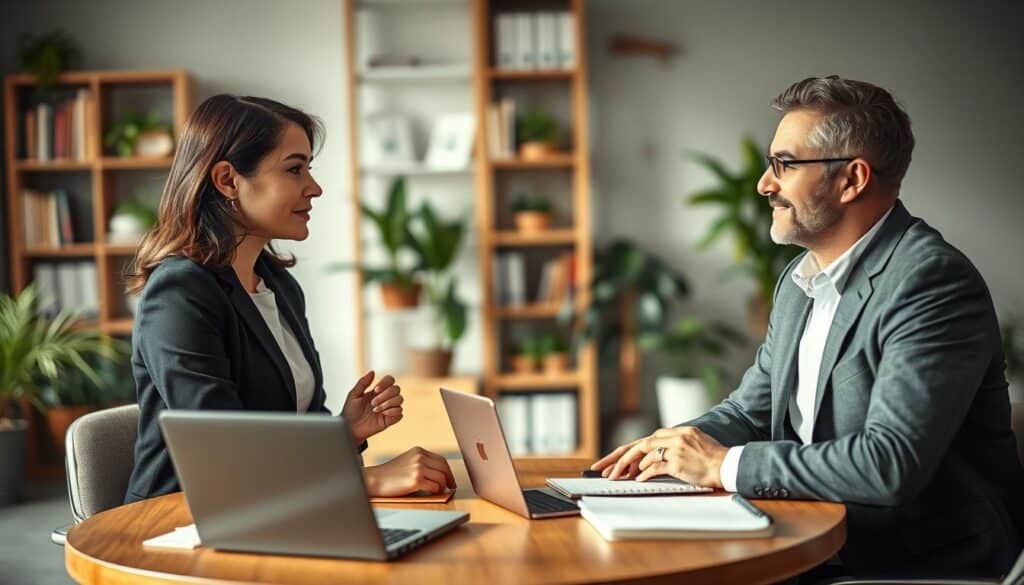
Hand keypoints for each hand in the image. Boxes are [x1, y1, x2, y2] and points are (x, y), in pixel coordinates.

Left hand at [342, 371, 402, 443]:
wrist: (349, 428)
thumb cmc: (350, 412)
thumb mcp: (353, 395)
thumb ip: (362, 383)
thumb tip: (372, 371)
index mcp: (377, 391)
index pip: (390, 380)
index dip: (385, 383)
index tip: (375, 390)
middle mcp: (385, 398)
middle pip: (396, 389)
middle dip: (385, 395)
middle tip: (372, 403)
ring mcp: (388, 409)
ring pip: (400, 399)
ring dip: (388, 403)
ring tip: (375, 410)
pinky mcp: (390, 419)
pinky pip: (400, 412)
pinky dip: (392, 412)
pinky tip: (382, 415)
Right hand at [363, 447, 456, 496]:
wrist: (374, 480)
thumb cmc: (389, 474)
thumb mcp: (407, 461)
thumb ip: (422, 463)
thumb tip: (440, 474)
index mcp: (419, 451)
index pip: (441, 460)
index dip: (448, 471)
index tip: (450, 479)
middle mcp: (420, 457)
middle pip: (444, 468)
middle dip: (449, 479)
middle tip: (450, 487)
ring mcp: (418, 468)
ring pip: (442, 478)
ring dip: (441, 487)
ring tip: (437, 491)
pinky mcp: (416, 480)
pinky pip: (435, 487)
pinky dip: (434, 492)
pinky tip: (429, 493)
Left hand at [590, 427, 727, 487]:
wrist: (729, 465)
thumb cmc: (712, 459)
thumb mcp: (693, 444)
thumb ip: (674, 446)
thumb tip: (653, 459)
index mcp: (678, 431)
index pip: (647, 440)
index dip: (628, 450)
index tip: (613, 459)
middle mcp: (675, 437)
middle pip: (640, 445)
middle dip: (618, 457)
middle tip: (602, 468)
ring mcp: (676, 448)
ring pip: (644, 454)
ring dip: (627, 466)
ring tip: (616, 477)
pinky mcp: (678, 461)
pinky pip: (655, 467)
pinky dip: (644, 473)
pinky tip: (636, 479)